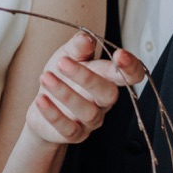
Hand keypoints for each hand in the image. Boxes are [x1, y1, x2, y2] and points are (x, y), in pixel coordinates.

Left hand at [25, 32, 143, 145]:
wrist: (41, 105)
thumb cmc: (61, 77)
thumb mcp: (67, 56)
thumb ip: (77, 47)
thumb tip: (86, 38)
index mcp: (108, 79)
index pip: (131, 76)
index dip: (131, 67)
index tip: (120, 55)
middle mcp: (103, 102)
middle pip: (108, 93)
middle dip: (87, 77)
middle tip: (62, 62)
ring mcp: (90, 121)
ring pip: (87, 111)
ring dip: (65, 94)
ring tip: (45, 77)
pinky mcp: (74, 134)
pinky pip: (68, 128)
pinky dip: (54, 114)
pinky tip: (41, 99)